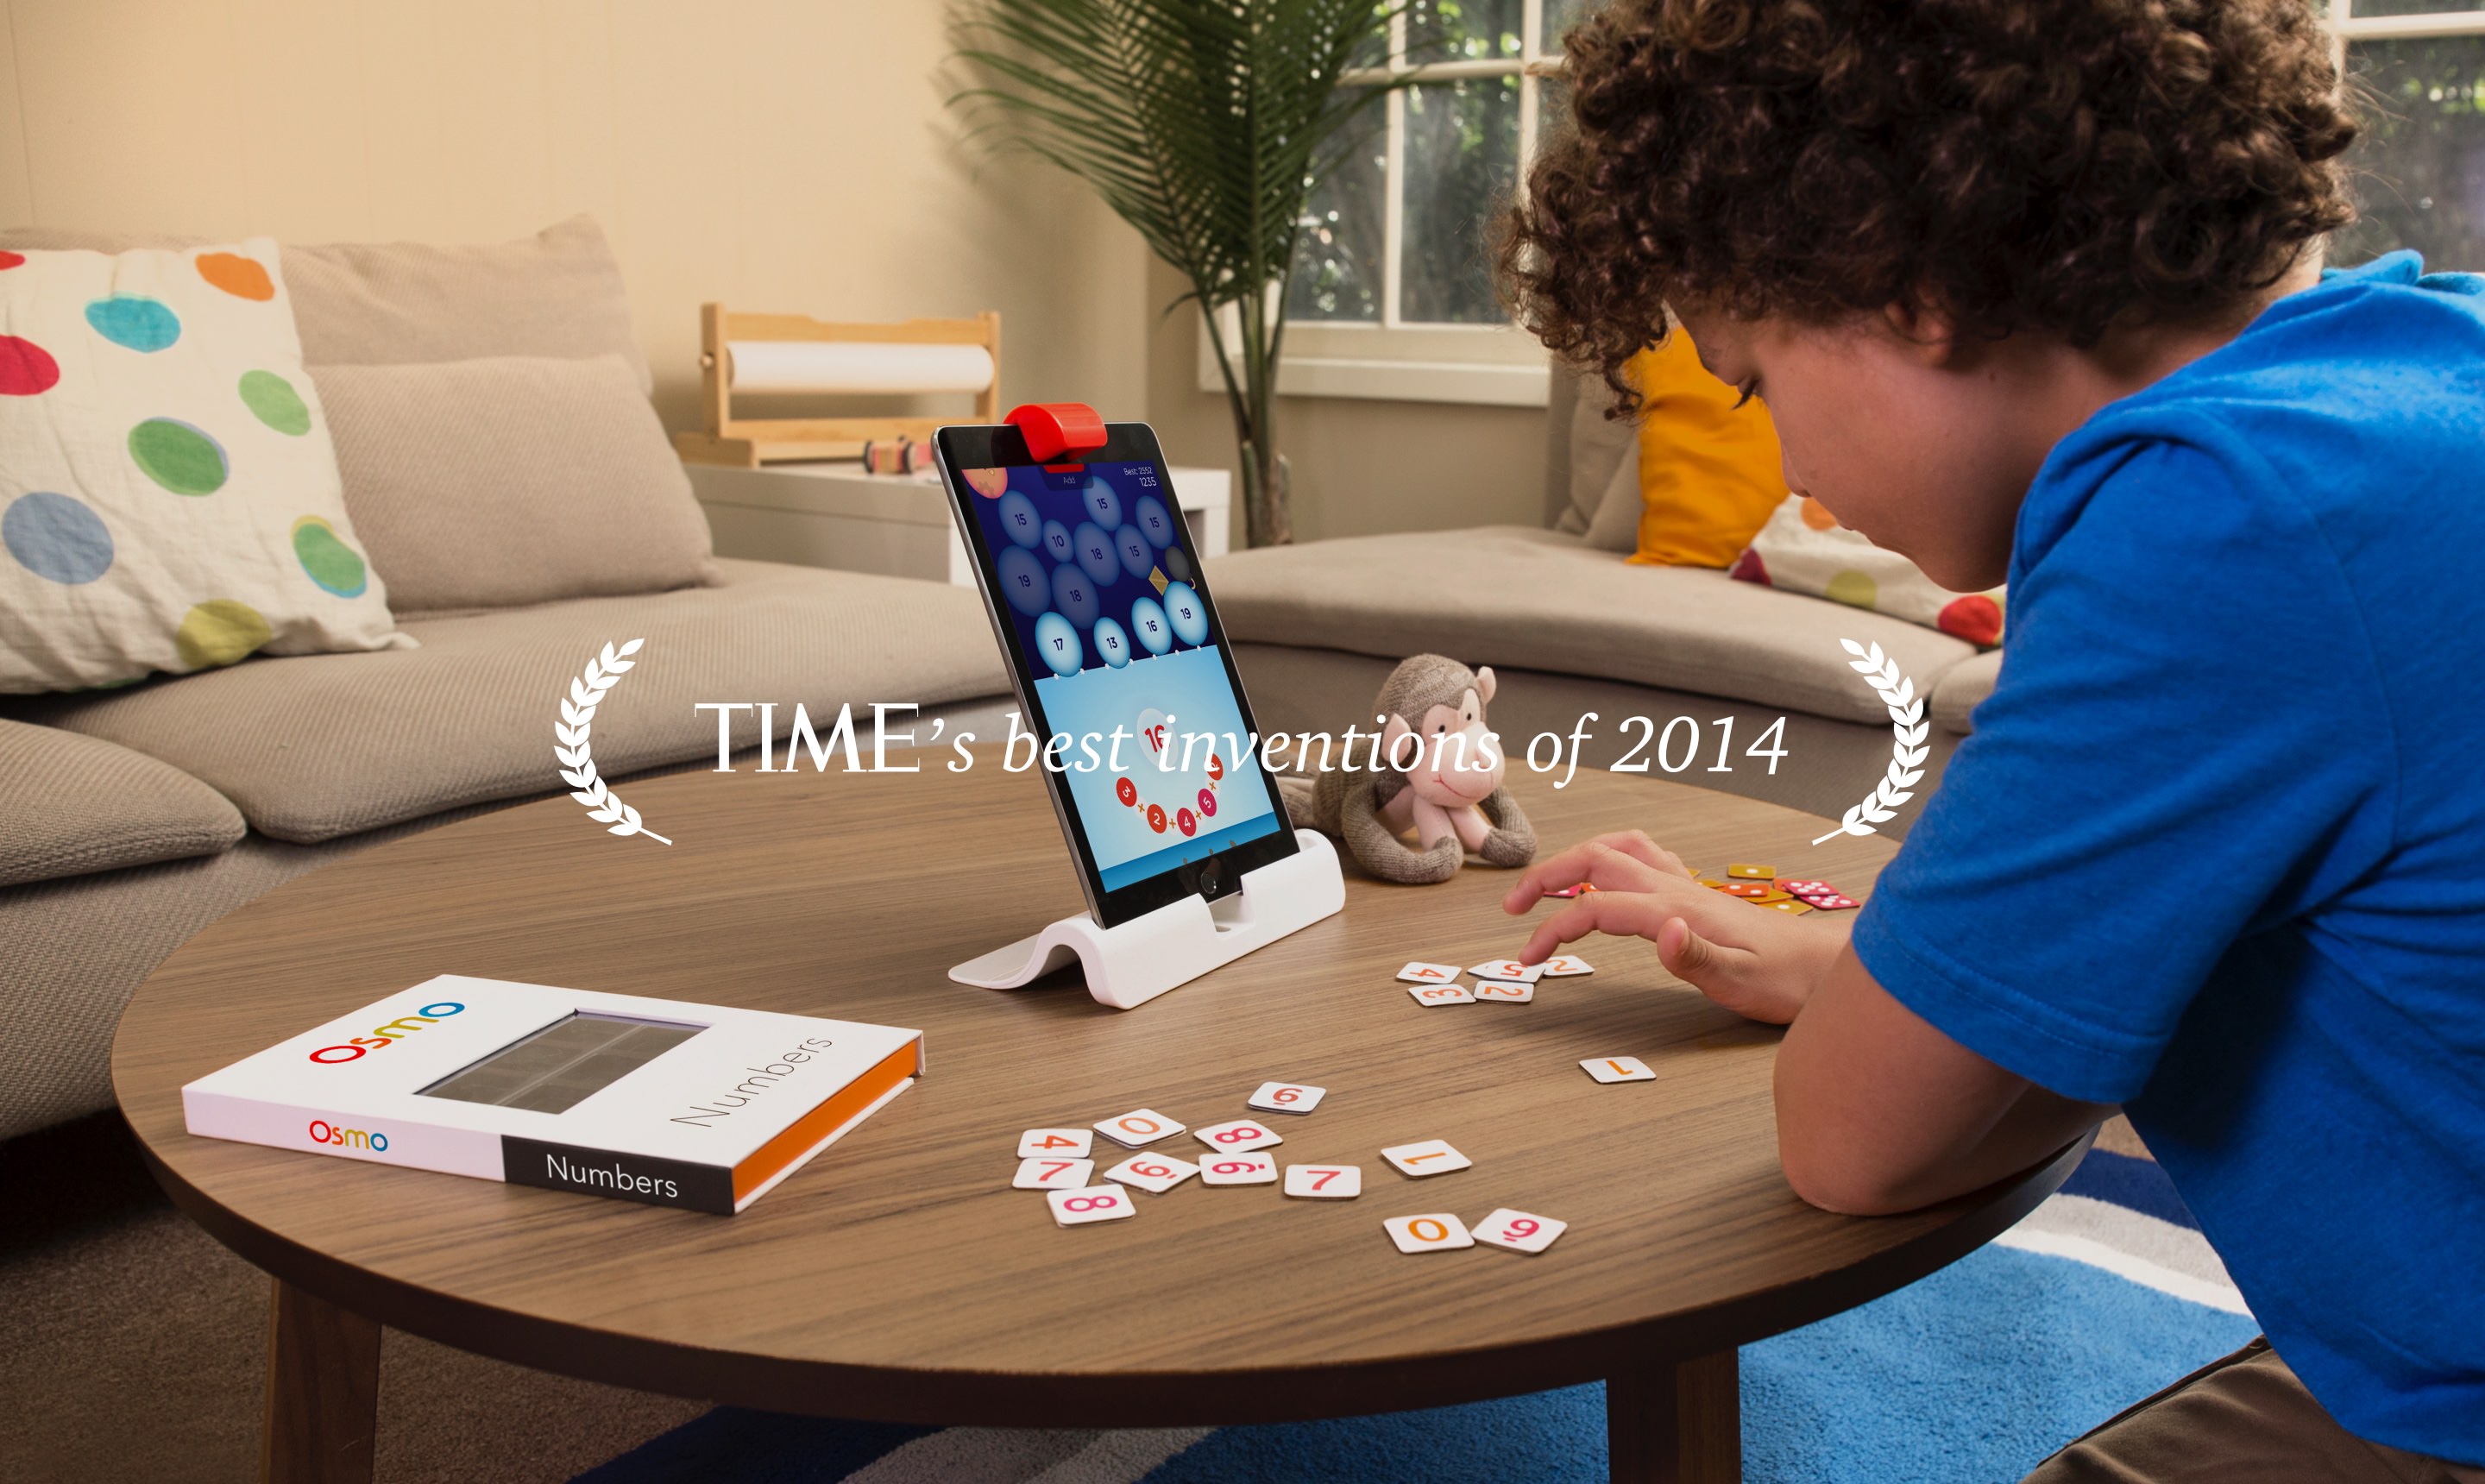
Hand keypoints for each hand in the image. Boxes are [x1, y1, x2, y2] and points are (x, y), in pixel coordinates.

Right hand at [1502, 831, 1849, 1024]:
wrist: (1825, 967)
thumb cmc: (1786, 979)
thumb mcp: (1743, 981)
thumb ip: (1697, 957)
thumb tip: (1662, 933)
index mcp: (1676, 910)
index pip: (1597, 908)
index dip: (1555, 928)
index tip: (1529, 955)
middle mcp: (1676, 889)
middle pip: (1595, 861)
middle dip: (1546, 877)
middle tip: (1513, 906)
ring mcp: (1684, 886)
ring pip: (1616, 850)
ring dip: (1573, 860)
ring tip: (1544, 884)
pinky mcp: (1694, 894)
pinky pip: (1641, 858)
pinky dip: (1608, 860)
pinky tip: (1604, 880)